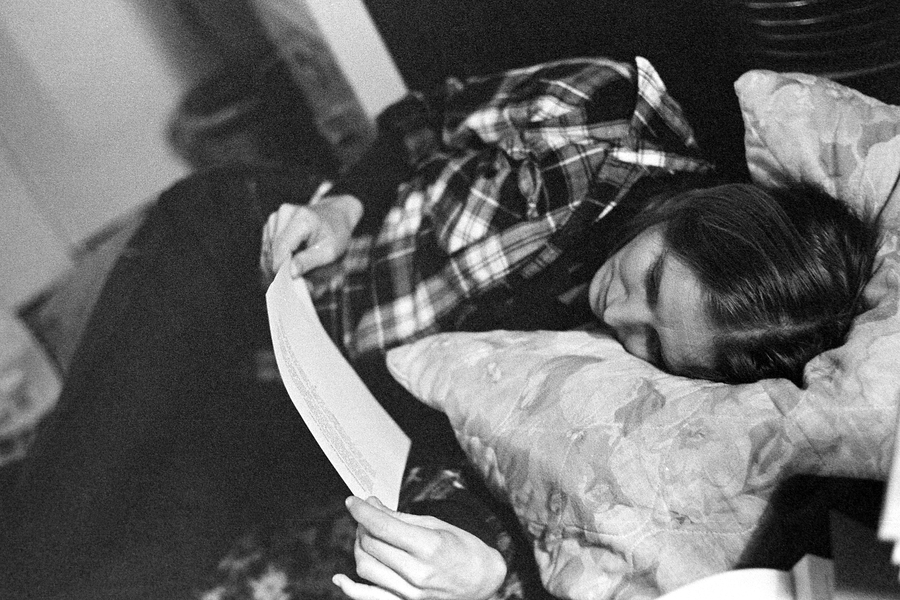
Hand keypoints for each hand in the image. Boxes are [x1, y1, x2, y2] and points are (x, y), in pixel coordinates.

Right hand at [259, 194, 362, 279]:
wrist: (335, 216)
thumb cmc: (336, 234)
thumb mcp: (330, 251)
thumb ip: (309, 261)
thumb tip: (291, 273)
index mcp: (303, 218)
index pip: (282, 247)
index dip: (280, 267)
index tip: (286, 284)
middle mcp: (286, 213)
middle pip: (273, 248)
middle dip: (280, 268)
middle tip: (292, 282)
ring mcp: (277, 216)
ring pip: (268, 248)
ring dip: (276, 263)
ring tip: (292, 271)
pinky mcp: (272, 222)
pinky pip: (268, 245)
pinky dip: (275, 257)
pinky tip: (287, 263)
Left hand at [333, 496, 505, 599]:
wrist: (482, 580)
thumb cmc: (464, 549)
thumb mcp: (436, 525)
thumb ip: (400, 518)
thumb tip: (372, 505)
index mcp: (428, 547)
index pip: (382, 527)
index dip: (362, 511)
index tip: (353, 502)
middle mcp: (417, 573)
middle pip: (371, 545)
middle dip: (361, 525)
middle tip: (364, 515)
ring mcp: (410, 593)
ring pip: (366, 568)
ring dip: (359, 548)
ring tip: (365, 536)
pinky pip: (369, 598)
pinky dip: (351, 589)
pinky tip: (340, 579)